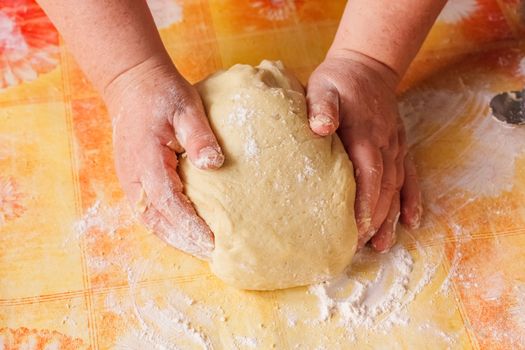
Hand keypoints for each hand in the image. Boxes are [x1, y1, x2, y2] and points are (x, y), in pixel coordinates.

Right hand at [104, 57, 223, 258]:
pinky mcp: (135, 180)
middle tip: (214, 255)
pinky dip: (168, 228)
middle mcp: (134, 178)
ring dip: (176, 239)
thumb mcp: (185, 107)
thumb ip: (198, 136)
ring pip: (152, 221)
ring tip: (203, 251)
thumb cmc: (162, 94)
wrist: (133, 84)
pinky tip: (187, 234)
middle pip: (158, 221)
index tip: (214, 242)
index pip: (169, 204)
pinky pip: (150, 212)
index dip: (191, 226)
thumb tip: (213, 163)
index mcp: (146, 161)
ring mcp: (131, 181)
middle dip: (186, 241)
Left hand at [306, 50, 421, 251]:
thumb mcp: (323, 87)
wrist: (366, 66)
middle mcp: (384, 146)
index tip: (354, 230)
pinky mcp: (398, 147)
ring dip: (391, 217)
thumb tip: (321, 127)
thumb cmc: (339, 81)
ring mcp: (395, 147)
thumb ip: (322, 107)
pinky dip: (411, 199)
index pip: (367, 177)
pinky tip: (411, 220)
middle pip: (383, 190)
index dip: (363, 205)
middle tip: (359, 246)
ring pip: (397, 188)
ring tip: (383, 245)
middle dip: (373, 220)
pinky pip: (409, 176)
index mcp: (364, 136)